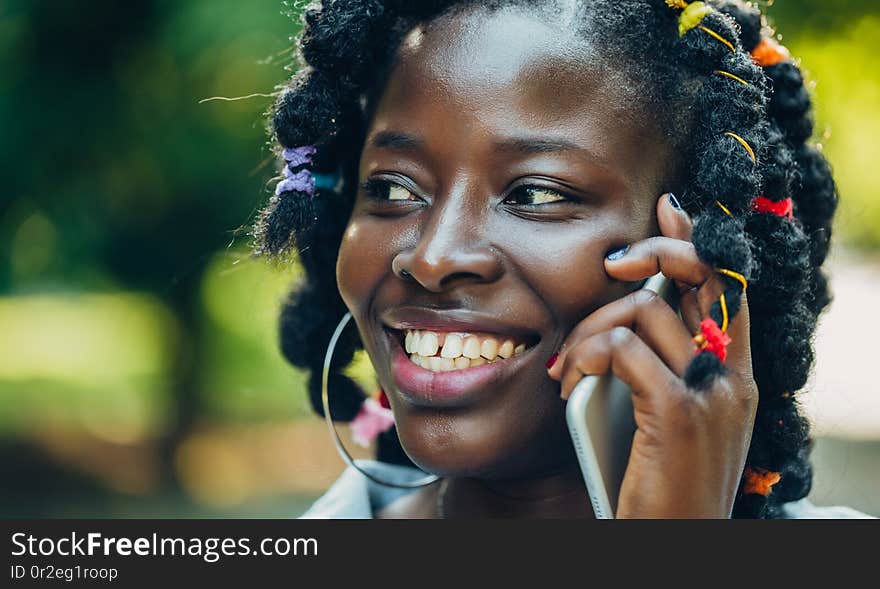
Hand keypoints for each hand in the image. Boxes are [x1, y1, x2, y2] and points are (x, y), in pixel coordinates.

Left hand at [546, 194, 758, 517]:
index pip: (726, 287)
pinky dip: (586, 355)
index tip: (668, 207)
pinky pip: (623, 347)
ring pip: (642, 311)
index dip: (697, 241)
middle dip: (654, 251)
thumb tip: (619, 321)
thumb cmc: (656, 484)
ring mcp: (711, 393)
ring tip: (568, 368)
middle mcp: (732, 376)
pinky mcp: (680, 413)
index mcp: (734, 375)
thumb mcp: (665, 419)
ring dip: (588, 331)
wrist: (672, 542)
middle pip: (701, 276)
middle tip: (612, 263)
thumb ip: (657, 368)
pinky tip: (570, 382)